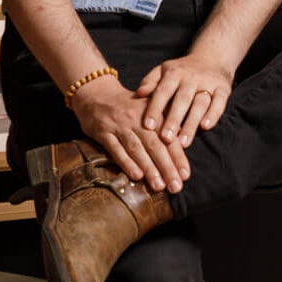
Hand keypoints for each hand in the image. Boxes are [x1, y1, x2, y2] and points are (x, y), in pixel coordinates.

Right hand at [71, 73, 186, 194]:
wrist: (96, 94)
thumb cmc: (128, 107)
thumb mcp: (149, 107)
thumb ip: (166, 123)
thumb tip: (183, 143)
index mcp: (153, 113)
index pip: (168, 137)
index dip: (178, 157)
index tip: (185, 175)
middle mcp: (137, 118)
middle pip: (155, 145)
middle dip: (167, 167)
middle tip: (176, 187)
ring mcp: (119, 125)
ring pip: (136, 148)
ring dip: (149, 168)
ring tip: (159, 186)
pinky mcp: (103, 132)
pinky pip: (115, 149)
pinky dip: (126, 163)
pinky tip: (136, 176)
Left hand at [136, 51, 234, 147]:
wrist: (213, 58)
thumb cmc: (182, 70)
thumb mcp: (164, 70)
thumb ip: (150, 82)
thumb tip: (138, 94)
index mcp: (174, 73)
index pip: (163, 91)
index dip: (155, 108)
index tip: (147, 126)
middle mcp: (191, 77)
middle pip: (182, 100)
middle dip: (174, 120)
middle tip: (166, 139)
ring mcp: (209, 82)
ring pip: (200, 104)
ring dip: (191, 123)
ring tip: (183, 143)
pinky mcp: (223, 89)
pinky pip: (219, 103)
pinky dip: (213, 115)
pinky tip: (205, 127)